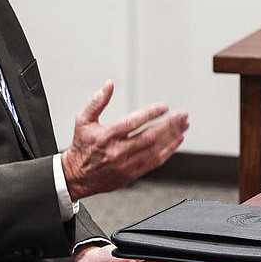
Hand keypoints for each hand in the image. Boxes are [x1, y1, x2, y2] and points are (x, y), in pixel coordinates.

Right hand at [62, 80, 188, 200]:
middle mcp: (117, 150)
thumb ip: (97, 101)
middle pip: (149, 136)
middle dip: (169, 124)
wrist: (76, 176)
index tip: (164, 107)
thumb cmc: (82, 146)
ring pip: (155, 149)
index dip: (151, 113)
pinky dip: (168, 151)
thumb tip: (109, 85)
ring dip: (172, 136)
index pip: (133, 122)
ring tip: (184, 125)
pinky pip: (154, 162)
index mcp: (106, 135)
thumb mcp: (83, 120)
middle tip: (182, 115)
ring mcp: (126, 164)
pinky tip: (177, 141)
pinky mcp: (132, 174)